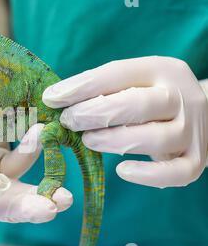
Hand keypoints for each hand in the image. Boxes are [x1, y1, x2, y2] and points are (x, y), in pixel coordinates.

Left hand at [43, 56, 207, 187]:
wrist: (201, 115)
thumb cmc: (151, 97)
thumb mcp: (134, 82)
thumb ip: (102, 89)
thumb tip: (55, 100)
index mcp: (162, 70)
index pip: (118, 73)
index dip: (81, 87)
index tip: (52, 98)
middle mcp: (181, 97)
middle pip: (137, 104)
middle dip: (94, 113)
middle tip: (67, 121)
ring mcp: (192, 130)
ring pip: (155, 138)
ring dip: (114, 141)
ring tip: (87, 141)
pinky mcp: (196, 160)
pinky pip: (175, 173)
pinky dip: (147, 175)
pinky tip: (122, 171)